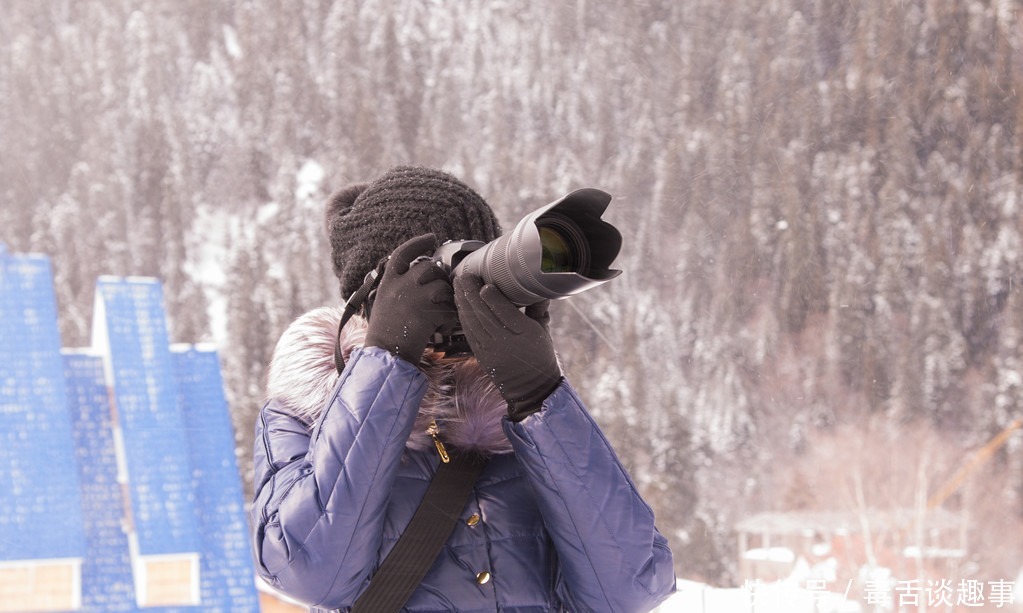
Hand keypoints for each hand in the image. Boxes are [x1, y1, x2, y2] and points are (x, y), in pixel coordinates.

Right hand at [364, 234, 457, 363]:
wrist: (385, 355)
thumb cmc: (385, 333)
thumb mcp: (383, 303)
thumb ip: (397, 287)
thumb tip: (418, 275)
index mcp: (388, 282)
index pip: (402, 253)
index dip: (418, 242)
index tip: (430, 238)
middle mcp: (400, 286)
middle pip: (429, 267)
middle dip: (438, 277)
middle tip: (440, 292)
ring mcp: (415, 298)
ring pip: (443, 287)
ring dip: (446, 300)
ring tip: (440, 315)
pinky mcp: (428, 313)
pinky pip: (449, 309)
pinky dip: (449, 320)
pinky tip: (441, 329)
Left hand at [453, 274, 561, 420]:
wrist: (530, 388)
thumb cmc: (540, 356)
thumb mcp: (544, 332)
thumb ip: (538, 309)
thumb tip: (539, 288)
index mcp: (525, 334)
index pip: (505, 312)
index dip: (492, 297)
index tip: (484, 283)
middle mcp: (506, 342)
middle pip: (484, 314)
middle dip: (471, 293)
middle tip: (465, 275)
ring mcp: (491, 350)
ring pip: (473, 322)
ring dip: (463, 302)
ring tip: (458, 284)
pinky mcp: (481, 355)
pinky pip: (469, 333)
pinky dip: (462, 316)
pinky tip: (459, 303)